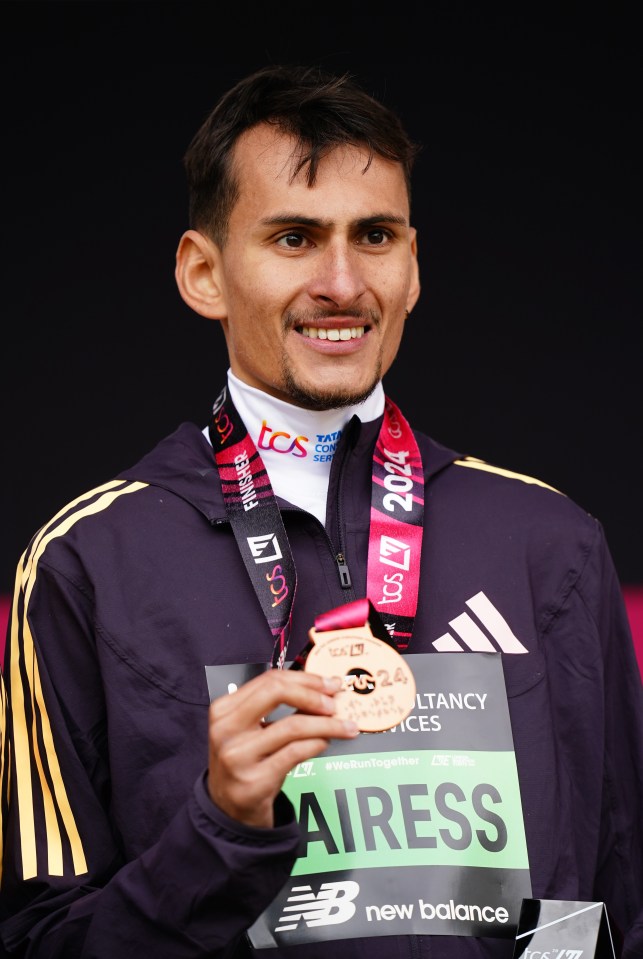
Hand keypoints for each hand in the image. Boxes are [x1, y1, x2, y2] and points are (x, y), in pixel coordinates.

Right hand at [207, 669, 358, 826]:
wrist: (229, 809)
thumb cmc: (246, 761)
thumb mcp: (249, 728)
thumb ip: (275, 705)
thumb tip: (321, 688)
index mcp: (225, 708)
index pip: (270, 680)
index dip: (305, 679)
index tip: (329, 684)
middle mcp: (226, 729)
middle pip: (277, 693)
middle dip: (313, 695)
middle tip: (335, 703)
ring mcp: (238, 756)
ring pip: (292, 726)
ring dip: (326, 724)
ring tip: (344, 727)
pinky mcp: (254, 781)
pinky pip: (296, 753)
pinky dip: (317, 744)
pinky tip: (325, 743)